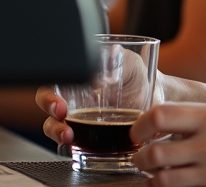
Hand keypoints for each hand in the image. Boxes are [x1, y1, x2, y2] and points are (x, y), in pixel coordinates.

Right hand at [35, 70, 167, 146]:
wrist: (156, 98)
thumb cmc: (138, 76)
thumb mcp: (129, 61)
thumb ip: (115, 59)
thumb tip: (99, 73)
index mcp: (78, 77)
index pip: (53, 83)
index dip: (49, 93)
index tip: (59, 101)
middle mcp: (73, 99)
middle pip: (49, 106)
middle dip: (49, 111)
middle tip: (61, 115)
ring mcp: (79, 119)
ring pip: (56, 127)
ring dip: (57, 133)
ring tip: (68, 137)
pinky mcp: (88, 137)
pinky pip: (73, 144)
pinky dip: (72, 147)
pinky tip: (81, 146)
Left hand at [131, 103, 205, 186]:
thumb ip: (191, 117)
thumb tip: (151, 119)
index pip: (159, 115)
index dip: (139, 127)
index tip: (136, 134)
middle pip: (154, 152)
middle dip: (139, 158)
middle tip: (140, 157)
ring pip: (160, 179)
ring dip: (150, 177)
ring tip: (152, 173)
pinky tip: (168, 183)